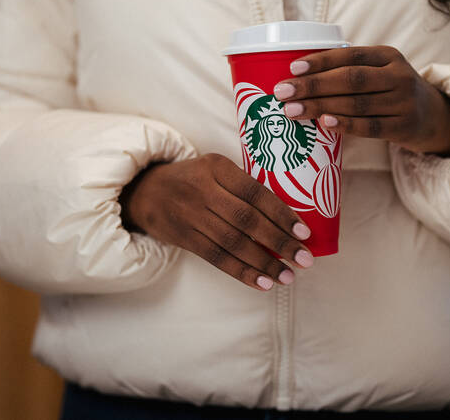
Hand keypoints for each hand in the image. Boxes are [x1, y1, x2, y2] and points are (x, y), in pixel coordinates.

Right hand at [118, 153, 314, 290]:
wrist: (145, 191)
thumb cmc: (194, 179)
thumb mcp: (215, 168)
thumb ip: (243, 186)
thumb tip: (288, 216)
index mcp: (217, 167)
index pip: (255, 192)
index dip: (281, 213)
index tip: (304, 232)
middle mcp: (203, 190)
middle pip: (246, 220)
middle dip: (279, 242)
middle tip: (304, 259)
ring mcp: (191, 215)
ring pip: (233, 243)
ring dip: (264, 262)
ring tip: (288, 276)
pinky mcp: (184, 237)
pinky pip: (216, 258)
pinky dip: (242, 272)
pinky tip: (263, 282)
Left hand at [272, 45, 449, 156]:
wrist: (433, 117)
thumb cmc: (391, 91)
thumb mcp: (380, 71)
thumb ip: (350, 70)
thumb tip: (296, 76)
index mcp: (388, 56)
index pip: (350, 55)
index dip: (321, 61)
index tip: (292, 68)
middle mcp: (398, 76)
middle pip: (350, 79)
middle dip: (313, 85)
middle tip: (282, 92)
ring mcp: (403, 102)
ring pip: (356, 103)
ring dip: (320, 107)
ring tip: (291, 111)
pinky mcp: (404, 127)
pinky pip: (370, 127)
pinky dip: (346, 125)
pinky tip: (324, 123)